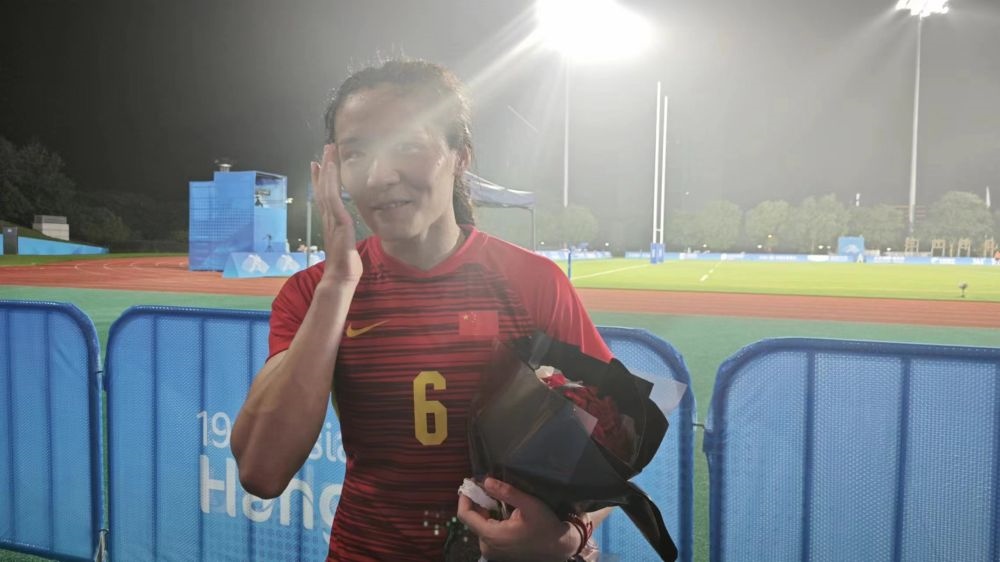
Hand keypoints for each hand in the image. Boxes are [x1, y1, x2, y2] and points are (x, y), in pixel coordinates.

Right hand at [311, 144, 361, 284]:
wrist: (341, 277)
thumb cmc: (346, 266)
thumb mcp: (348, 245)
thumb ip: (346, 236)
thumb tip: (348, 235)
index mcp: (332, 222)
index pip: (325, 196)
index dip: (322, 180)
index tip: (319, 165)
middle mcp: (328, 217)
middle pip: (323, 187)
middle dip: (324, 168)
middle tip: (324, 149)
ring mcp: (331, 218)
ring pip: (327, 188)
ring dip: (327, 168)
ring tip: (327, 150)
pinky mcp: (338, 220)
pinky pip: (333, 196)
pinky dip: (331, 181)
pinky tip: (331, 168)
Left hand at [457, 477, 576, 561]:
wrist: (558, 547)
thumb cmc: (545, 525)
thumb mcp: (529, 505)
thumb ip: (506, 492)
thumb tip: (486, 481)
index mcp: (492, 535)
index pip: (465, 515)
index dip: (465, 497)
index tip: (472, 483)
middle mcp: (487, 546)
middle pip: (472, 519)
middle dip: (477, 501)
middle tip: (486, 484)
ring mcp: (492, 551)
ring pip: (479, 524)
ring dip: (484, 509)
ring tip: (495, 495)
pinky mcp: (497, 551)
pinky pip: (486, 531)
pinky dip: (490, 518)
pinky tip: (501, 509)